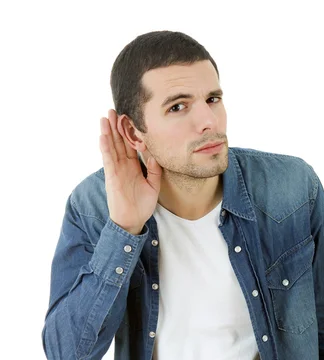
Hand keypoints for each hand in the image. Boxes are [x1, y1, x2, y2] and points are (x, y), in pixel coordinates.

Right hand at [99, 109, 161, 232]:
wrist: (132, 221)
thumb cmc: (142, 205)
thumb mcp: (153, 185)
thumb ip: (155, 169)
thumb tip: (156, 154)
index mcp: (133, 166)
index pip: (130, 145)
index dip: (129, 132)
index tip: (130, 117)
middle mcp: (123, 166)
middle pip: (118, 142)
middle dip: (116, 126)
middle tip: (114, 109)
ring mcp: (116, 170)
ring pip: (111, 147)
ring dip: (108, 132)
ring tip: (106, 116)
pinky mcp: (111, 176)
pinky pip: (108, 159)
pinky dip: (105, 147)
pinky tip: (103, 135)